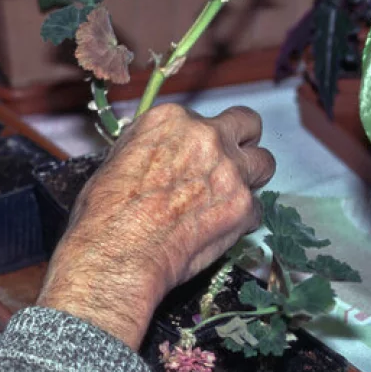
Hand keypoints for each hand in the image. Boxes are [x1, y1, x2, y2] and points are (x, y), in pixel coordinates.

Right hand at [36, 103, 274, 348]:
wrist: (118, 253)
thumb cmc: (106, 213)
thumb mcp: (118, 161)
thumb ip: (153, 149)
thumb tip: (161, 156)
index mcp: (173, 119)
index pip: (204, 118)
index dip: (202, 140)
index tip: (196, 157)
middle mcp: (207, 136)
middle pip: (247, 124)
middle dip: (243, 141)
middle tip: (232, 163)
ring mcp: (230, 170)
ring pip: (264, 163)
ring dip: (252, 178)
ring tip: (233, 196)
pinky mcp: (243, 206)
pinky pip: (257, 209)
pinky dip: (243, 220)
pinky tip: (221, 229)